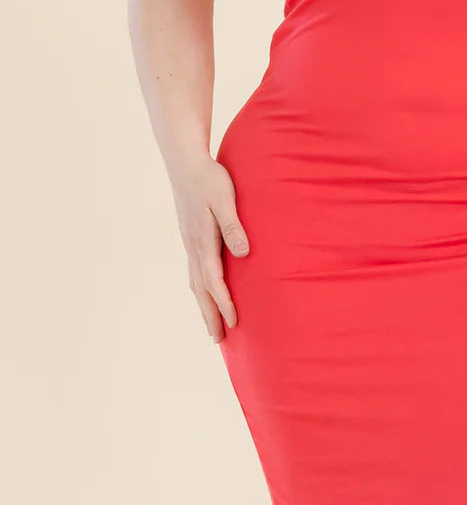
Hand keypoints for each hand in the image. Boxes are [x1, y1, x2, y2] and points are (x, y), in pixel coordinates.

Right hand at [170, 152, 249, 342]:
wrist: (185, 163)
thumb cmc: (210, 180)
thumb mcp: (225, 200)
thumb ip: (233, 226)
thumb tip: (242, 253)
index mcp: (202, 241)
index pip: (214, 281)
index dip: (223, 303)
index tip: (233, 323)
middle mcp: (192, 247)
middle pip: (200, 289)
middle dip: (209, 315)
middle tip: (218, 340)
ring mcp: (189, 244)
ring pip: (195, 283)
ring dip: (202, 305)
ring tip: (210, 326)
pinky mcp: (190, 238)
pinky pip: (194, 272)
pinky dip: (199, 289)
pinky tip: (203, 294)